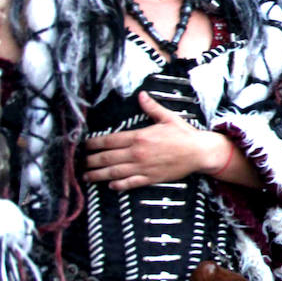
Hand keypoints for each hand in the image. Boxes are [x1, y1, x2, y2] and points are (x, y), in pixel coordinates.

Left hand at [83, 92, 228, 190]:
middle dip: (91, 161)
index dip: (94, 144)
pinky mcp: (150, 178)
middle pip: (106, 158)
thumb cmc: (184, 135)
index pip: (109, 141)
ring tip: (87, 176)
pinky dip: (118, 185)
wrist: (199, 152)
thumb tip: (141, 95)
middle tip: (82, 162)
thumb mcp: (168, 117)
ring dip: (98, 175)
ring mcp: (142, 167)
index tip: (86, 146)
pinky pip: (129, 183)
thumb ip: (151, 107)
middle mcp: (137, 153)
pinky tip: (110, 185)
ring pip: (113, 173)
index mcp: (139, 137)